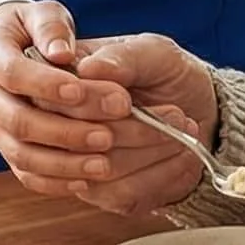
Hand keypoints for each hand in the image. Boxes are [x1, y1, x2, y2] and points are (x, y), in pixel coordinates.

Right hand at [0, 0, 128, 197]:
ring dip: (63, 163)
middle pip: (17, 121)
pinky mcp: (4, 148)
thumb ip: (52, 27)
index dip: (46, 84)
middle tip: (107, 135)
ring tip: (104, 163)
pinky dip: (55, 181)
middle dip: (64, 131)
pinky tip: (87, 179)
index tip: (82, 91)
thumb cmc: (35, 28)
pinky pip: (25, 173)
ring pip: (21, 154)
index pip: (13, 73)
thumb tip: (63, 54)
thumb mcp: (43, 14)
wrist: (11, 48)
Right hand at [66, 33, 220, 215]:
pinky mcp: (94, 189)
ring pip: (95, 169)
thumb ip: (122, 57)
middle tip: (174, 115)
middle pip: (68, 138)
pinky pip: (115, 192)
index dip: (86, 102)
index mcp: (56, 76)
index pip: (47, 97)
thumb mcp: (153, 53)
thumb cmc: (167, 74)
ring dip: (148, 152)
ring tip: (184, 132)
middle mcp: (53, 120)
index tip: (125, 102)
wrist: (197, 110)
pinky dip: (156, 175)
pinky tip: (180, 158)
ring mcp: (70, 159)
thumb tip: (89, 68)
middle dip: (129, 130)